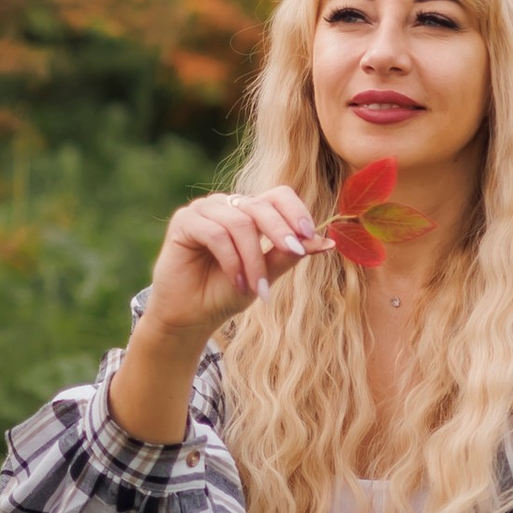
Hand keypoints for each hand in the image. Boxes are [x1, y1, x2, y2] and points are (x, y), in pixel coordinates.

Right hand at [141, 187, 319, 345]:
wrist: (191, 316)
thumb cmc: (225, 293)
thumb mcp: (265, 274)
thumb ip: (288, 255)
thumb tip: (328, 242)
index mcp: (248, 211)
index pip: (278, 195)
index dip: (296, 210)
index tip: (310, 236)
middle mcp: (226, 205)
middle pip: (261, 206)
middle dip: (281, 233)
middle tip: (296, 253)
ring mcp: (204, 210)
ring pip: (240, 224)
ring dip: (253, 259)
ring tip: (257, 289)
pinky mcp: (184, 221)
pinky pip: (216, 234)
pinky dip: (232, 261)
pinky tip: (238, 282)